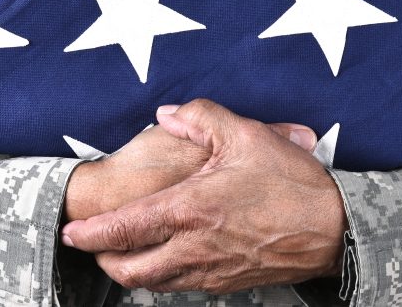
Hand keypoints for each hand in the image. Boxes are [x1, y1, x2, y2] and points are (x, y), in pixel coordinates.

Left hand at [60, 99, 348, 293]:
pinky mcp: (227, 283)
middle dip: (103, 261)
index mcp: (188, 210)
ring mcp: (209, 271)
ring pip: (153, 284)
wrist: (333, 230)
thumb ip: (199, 118)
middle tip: (94, 247)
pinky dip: (162, 278)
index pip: (122, 230)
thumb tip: (166, 114)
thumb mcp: (245, 134)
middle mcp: (192, 248)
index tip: (69, 233)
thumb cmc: (290, 183)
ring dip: (131, 272)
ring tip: (124, 255)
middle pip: (128, 270)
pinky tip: (168, 261)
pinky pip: (181, 287)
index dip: (89, 235)